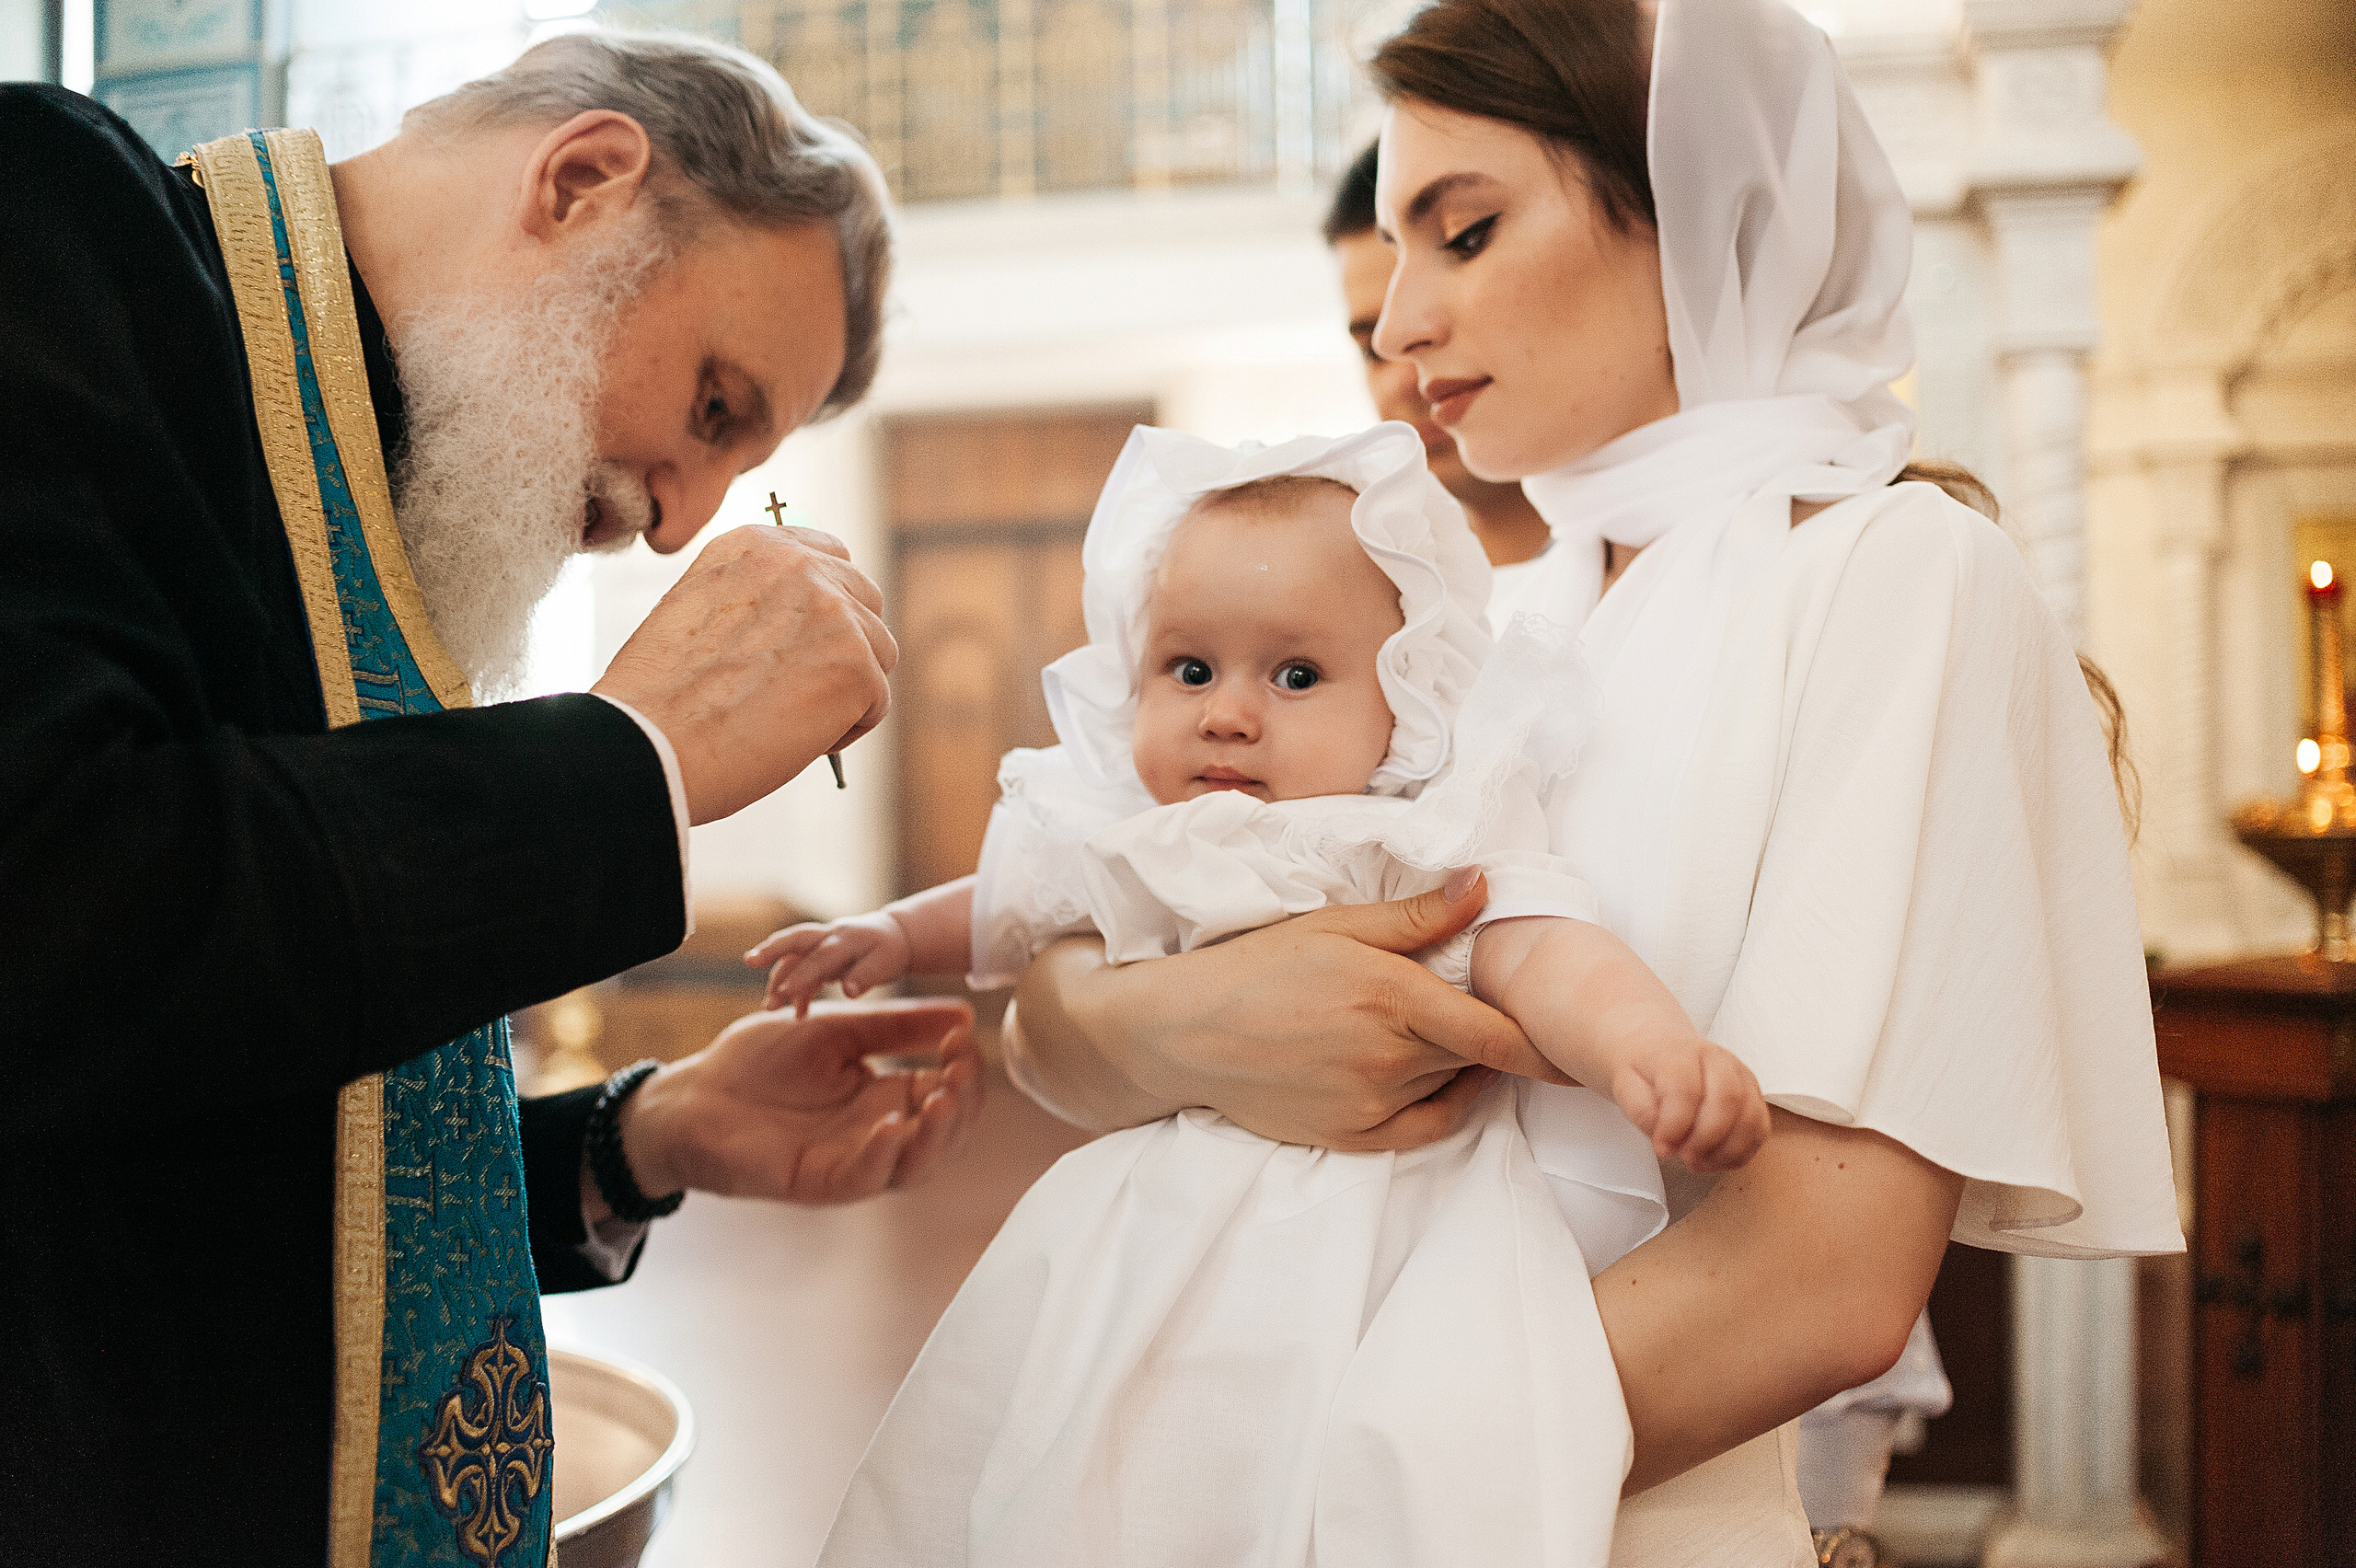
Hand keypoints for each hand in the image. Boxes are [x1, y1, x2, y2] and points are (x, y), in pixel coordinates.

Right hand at [592, 524, 895, 824]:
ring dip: (846, 690)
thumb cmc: (661, 698)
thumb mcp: (701, 612)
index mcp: (755, 546)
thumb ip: (758, 600)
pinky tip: (794, 738)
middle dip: (844, 647)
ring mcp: (835, 613)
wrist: (648, 743)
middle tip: (796, 691)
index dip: (826, 605)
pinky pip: (878, 702)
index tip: (804, 641)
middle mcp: (800, 566)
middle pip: (866, 602)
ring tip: (786, 718)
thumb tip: (810, 624)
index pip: (830, 555)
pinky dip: (846, 729)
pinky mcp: (857, 666)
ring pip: (878, 653)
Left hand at [617, 999, 980, 1204]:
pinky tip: (893, 1123)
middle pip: (945, 1136)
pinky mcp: (816, 1180)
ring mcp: (849, 1161)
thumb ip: (895, 1026)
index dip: (965, 1068)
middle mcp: (875, 1135)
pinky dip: (884, 1155)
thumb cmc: (757, 1063)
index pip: (947, 1093)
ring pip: (915, 1166)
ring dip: (939, 1135)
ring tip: (945, 1098)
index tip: (963, 1034)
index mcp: (885, 1098)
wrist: (693, 1094)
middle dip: (965, 1105)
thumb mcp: (837, 1031)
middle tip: (962, 1069)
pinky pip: (863, 1178)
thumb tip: (965, 1012)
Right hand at [746, 913, 912, 1014]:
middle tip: (750, 960)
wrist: (894, 937)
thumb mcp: (886, 963)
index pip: (820, 957)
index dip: (802, 975)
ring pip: (793, 958)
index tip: (785, 992)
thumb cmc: (889, 951)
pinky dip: (796, 990)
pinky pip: (800, 969)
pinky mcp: (818, 954)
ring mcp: (821, 943)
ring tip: (769, 1006)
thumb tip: (848, 991)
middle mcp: (828, 936)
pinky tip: (797, 1013)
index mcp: (845, 938)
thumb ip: (866, 976)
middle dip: (772, 950)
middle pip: (796, 940)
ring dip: (779, 979)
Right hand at [1014, 874, 1567, 1151]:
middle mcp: (1388, 1057)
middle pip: (1477, 1056)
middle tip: (1497, 1013)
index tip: (1571, 1040)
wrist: (1184, 1033)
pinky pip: (1426, 1129)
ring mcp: (1370, 1104)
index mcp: (1391, 997)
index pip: (1497, 1033)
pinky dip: (1448, 1106)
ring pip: (1452, 1086)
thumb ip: (1417, 915)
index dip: (1541, 1042)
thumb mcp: (1335, 924)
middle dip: (1493, 1036)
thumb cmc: (1257, 967)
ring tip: (1450, 1033)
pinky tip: (1446, 1080)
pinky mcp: (1352, 1137)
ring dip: (1464, 1064)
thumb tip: (1486, 886)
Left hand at [1610, 1030, 1769, 1172]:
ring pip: (1750, 1115)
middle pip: (1727, 1099)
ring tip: (1700, 1162)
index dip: (1675, 1125)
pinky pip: (1760, 1127)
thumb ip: (1642, 1112)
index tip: (1662, 1149)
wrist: (1660, 1049)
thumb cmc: (1645, 1070)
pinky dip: (1742, 1151)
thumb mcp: (1626, 1086)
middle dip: (1707, 1139)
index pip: (1686, 1088)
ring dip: (1728, 1149)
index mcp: (1681, 1053)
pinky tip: (1717, 1159)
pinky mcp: (1753, 1094)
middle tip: (1686, 1158)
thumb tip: (1665, 1140)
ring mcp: (1741, 1075)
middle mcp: (1718, 1059)